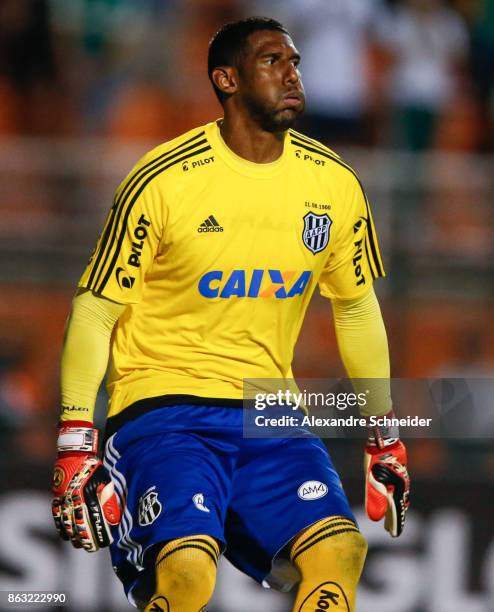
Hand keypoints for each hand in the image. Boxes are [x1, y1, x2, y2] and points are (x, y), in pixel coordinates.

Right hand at [52, 421, 120, 551]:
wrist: (75, 453)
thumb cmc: (95, 468)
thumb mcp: (106, 481)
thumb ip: (109, 498)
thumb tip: (116, 516)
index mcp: (90, 494)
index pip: (95, 520)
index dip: (100, 533)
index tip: (105, 543)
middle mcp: (76, 499)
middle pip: (80, 525)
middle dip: (86, 539)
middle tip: (92, 548)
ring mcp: (64, 498)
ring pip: (66, 523)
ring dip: (73, 536)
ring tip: (79, 544)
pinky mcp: (57, 496)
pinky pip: (56, 515)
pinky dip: (60, 526)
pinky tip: (64, 535)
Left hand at [364, 437, 409, 536]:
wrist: (383, 440)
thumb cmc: (376, 458)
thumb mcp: (372, 478)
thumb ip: (374, 497)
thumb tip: (375, 518)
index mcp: (397, 489)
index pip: (396, 512)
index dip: (395, 524)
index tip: (393, 535)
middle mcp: (401, 486)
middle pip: (398, 507)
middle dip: (395, 519)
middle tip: (391, 533)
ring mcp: (401, 480)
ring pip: (399, 499)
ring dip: (395, 510)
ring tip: (390, 521)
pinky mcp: (397, 474)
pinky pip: (398, 491)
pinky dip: (395, 500)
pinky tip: (391, 501)